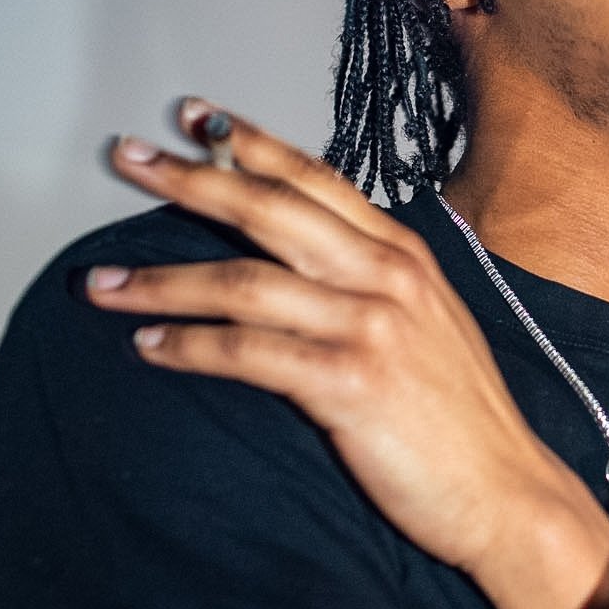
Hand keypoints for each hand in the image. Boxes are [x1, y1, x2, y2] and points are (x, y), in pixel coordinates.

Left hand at [87, 102, 580, 579]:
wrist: (506, 490)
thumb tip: (301, 257)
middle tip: (128, 158)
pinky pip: (249, 354)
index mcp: (403, 252)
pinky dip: (191, 346)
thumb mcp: (426, 322)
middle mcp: (388, 274)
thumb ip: (371, 281)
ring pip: (245, 282)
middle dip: (189, 179)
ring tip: (102, 284)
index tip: (194, 118)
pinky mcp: (351, 382)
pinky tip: (150, 346)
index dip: (249, 143)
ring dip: (162, 280)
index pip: (314, 178)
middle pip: (269, 209)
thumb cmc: (458, 417)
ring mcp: (371, 325)